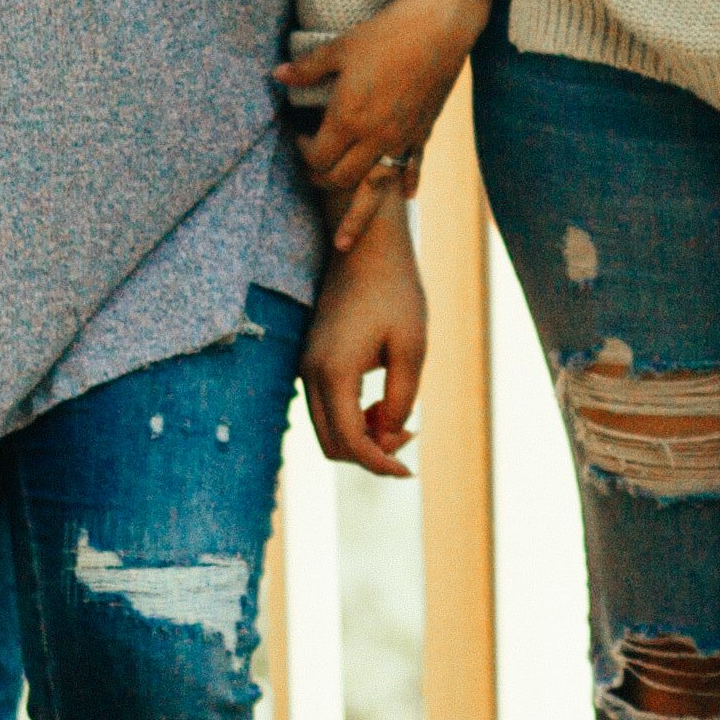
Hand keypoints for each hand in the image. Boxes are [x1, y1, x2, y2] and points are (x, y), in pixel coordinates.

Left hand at [275, 0, 490, 255]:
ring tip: (345, 243)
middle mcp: (374, 138)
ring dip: (357, 217)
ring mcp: (401, 139)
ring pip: (374, 190)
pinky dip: (406, 184)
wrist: (440, 27)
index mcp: (348, 119)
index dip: (302, 153)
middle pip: (340, 178)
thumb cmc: (386, 33)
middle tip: (310, 176)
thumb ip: (307, 68)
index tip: (297, 139)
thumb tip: (276, 75)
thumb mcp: (339, 47)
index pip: (317, 156)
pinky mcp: (424, 132)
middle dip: (321, 180)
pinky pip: (412, 168)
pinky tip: (406, 197)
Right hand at [301, 207, 428, 477]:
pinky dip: (352, 418)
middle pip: (333, 444)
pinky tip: (381, 403)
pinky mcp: (312, 359)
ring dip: (361, 436)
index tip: (408, 471)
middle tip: (409, 434)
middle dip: (370, 453)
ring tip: (400, 417)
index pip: (351, 442)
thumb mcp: (412, 348)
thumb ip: (401, 399)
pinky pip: (325, 407)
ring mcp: (307, 365)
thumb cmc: (395, 292)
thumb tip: (388, 435)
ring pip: (327, 428)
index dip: (380, 464)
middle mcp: (311, 373)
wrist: (366, 248)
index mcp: (335, 372)